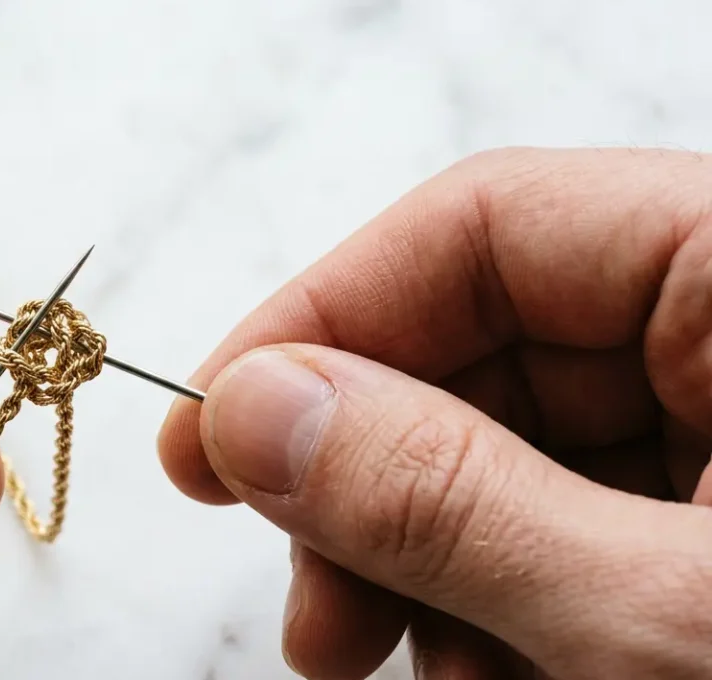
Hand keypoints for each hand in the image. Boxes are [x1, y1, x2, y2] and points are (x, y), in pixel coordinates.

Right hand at [159, 148, 711, 678]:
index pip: (491, 223)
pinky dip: (493, 601)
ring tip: (371, 659)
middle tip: (305, 601)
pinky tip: (474, 671)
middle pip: (485, 351)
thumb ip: (447, 501)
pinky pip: (567, 528)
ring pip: (510, 453)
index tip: (212, 425)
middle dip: (364, 485)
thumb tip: (251, 408)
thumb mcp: (657, 618)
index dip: (326, 315)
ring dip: (413, 564)